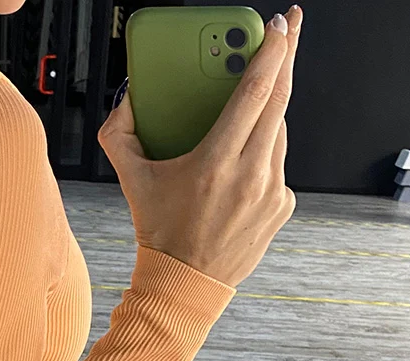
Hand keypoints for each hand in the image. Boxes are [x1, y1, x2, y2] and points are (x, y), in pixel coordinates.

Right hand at [98, 5, 303, 288]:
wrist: (184, 285)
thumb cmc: (161, 235)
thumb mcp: (133, 182)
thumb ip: (120, 136)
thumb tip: (126, 101)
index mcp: (215, 163)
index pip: (255, 91)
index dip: (271, 50)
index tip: (280, 25)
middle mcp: (250, 175)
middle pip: (279, 100)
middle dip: (287, 58)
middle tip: (289, 32)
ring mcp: (271, 191)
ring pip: (278, 132)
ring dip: (267, 114)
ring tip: (250, 109)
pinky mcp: (282, 206)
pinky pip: (277, 166)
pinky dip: (262, 157)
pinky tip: (240, 169)